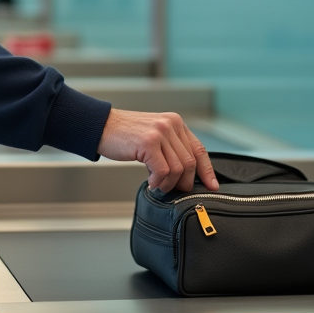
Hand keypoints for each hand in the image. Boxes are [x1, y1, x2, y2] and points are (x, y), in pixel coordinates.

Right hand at [97, 109, 219, 192]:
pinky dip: (158, 182)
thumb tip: (185, 175)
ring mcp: (160, 132)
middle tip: (172, 189)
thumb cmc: (125, 134)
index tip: (212, 186)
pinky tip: (150, 182)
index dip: (207, 171)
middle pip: (190, 162)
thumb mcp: (154, 135)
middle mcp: (171, 124)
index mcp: (175, 122)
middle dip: (183, 182)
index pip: (199, 149)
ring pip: (177, 169)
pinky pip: (163, 171)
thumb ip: (170, 148)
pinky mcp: (149, 142)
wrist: (101, 126)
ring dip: (168, 184)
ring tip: (156, 185)